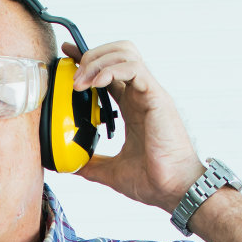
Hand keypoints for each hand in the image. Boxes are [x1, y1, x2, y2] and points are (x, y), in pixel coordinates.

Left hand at [64, 40, 206, 212]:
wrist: (173, 189)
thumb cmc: (153, 180)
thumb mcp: (111, 171)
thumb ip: (92, 165)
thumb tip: (70, 167)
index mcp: (131, 107)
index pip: (110, 71)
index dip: (89, 59)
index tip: (69, 55)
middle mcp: (141, 95)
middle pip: (118, 52)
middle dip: (91, 55)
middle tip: (73, 75)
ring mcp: (149, 94)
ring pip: (125, 53)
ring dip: (98, 61)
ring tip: (81, 82)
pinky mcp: (156, 97)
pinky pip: (134, 68)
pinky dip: (111, 70)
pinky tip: (96, 83)